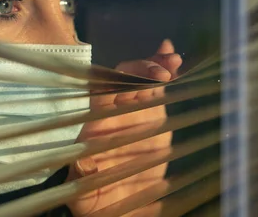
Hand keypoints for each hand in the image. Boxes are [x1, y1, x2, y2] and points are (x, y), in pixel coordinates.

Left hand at [66, 40, 180, 215]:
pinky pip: (157, 92)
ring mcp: (134, 113)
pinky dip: (165, 75)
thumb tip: (83, 163)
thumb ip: (81, 177)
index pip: (105, 93)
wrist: (121, 209)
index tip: (144, 78)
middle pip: (126, 81)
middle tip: (167, 64)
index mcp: (97, 126)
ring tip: (173, 56)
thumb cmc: (97, 201)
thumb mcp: (84, 194)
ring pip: (143, 82)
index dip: (123, 81)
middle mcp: (115, 113)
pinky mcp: (153, 119)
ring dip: (156, 66)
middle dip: (144, 68)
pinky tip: (176, 63)